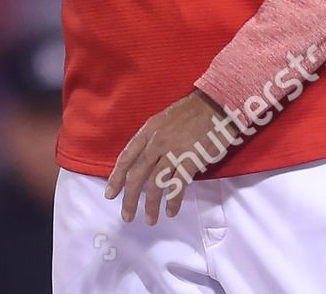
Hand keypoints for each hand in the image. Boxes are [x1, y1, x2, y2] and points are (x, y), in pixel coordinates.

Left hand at [105, 91, 226, 224]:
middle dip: (130, 198)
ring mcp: (173, 152)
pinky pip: (178, 185)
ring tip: (149, 219)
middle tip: (126, 216)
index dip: (116, 178)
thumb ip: (152, 139)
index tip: (110, 194)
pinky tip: (170, 211)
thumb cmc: (190, 112)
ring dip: (151, 205)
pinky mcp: (191, 160)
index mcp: (148, 131)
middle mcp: (156, 143)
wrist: (215, 105)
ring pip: (156, 184)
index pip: (126, 158)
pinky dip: (173, 201)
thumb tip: (143, 160)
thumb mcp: (163, 120)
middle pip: (137, 175)